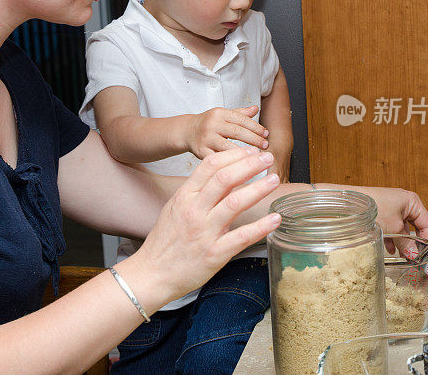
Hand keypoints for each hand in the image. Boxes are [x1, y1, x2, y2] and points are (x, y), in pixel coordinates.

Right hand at [133, 147, 280, 301]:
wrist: (152, 274)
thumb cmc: (165, 242)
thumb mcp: (176, 208)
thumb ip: (198, 193)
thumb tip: (223, 177)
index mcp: (184, 197)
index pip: (210, 166)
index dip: (234, 156)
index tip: (250, 152)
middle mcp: (194, 211)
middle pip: (225, 179)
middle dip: (249, 165)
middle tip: (268, 159)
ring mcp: (204, 232)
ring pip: (234, 203)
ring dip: (258, 189)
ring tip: (274, 180)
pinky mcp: (214, 254)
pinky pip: (241, 237)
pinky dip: (261, 227)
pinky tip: (275, 219)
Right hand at [186, 106, 268, 158]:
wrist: (187, 131)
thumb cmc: (209, 123)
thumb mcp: (223, 114)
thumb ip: (240, 113)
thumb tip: (256, 109)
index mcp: (219, 113)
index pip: (241, 119)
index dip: (256, 127)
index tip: (266, 134)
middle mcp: (212, 125)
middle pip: (237, 132)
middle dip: (254, 139)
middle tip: (266, 146)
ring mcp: (206, 139)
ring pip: (228, 147)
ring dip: (245, 153)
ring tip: (257, 156)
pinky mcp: (201, 152)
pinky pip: (219, 159)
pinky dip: (231, 163)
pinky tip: (241, 166)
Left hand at [360, 186, 427, 253]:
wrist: (349, 203)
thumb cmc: (373, 207)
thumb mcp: (394, 228)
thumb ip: (406, 243)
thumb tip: (413, 254)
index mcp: (412, 201)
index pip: (427, 223)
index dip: (427, 240)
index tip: (424, 254)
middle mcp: (403, 202)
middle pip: (415, 226)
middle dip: (413, 242)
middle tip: (413, 256)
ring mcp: (392, 207)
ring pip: (402, 228)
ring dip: (402, 242)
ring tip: (401, 255)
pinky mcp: (381, 212)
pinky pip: (391, 226)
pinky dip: (392, 237)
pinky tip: (390, 248)